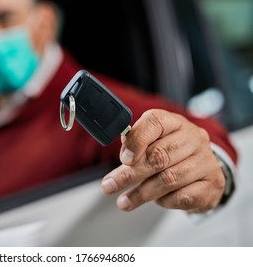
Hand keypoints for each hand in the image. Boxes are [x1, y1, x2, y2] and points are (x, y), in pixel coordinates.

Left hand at [101, 109, 225, 212]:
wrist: (202, 169)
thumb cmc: (169, 152)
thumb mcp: (151, 141)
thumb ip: (135, 144)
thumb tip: (124, 154)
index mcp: (174, 122)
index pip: (154, 122)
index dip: (136, 141)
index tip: (123, 159)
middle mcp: (194, 138)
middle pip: (159, 156)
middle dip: (130, 174)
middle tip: (109, 186)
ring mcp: (206, 161)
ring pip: (169, 179)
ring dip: (142, 193)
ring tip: (124, 202)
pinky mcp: (213, 183)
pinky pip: (183, 197)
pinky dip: (165, 201)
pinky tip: (156, 200)